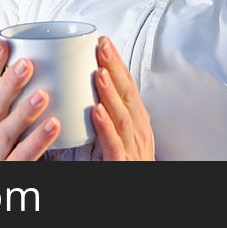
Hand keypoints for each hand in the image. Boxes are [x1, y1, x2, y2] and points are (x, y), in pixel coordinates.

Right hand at [0, 39, 60, 159]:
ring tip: (43, 94)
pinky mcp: (9, 168)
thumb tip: (50, 47)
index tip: (2, 43)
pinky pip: (23, 156)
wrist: (17, 169)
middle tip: (27, 64)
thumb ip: (23, 86)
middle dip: (9, 84)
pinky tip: (54, 125)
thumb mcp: (11, 111)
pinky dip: (38, 140)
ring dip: (24, 112)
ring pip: (6, 131)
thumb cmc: (19, 134)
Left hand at [92, 36, 154, 159]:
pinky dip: (106, 128)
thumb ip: (108, 110)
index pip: (128, 86)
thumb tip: (88, 83)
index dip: (117, 63)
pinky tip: (96, 112)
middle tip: (101, 45)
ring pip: (123, 117)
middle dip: (115, 68)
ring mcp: (133, 148)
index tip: (102, 40)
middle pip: (128, 95)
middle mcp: (138, 131)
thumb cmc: (120, 163)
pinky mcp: (122, 165)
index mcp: (136, 121)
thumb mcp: (118, 132)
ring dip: (111, 93)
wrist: (126, 187)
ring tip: (99, 72)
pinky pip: (114, 145)